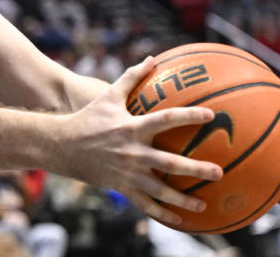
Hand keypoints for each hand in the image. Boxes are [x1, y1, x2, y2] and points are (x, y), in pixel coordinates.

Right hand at [56, 57, 222, 226]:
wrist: (61, 144)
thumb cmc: (88, 118)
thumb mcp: (108, 95)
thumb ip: (132, 77)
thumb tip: (151, 59)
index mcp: (132, 127)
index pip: (165, 120)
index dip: (188, 116)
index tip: (210, 115)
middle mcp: (132, 151)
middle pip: (170, 163)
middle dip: (196, 169)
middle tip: (219, 172)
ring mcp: (127, 172)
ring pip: (160, 190)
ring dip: (183, 199)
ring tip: (204, 204)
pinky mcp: (121, 186)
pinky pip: (145, 204)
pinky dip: (162, 213)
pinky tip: (179, 220)